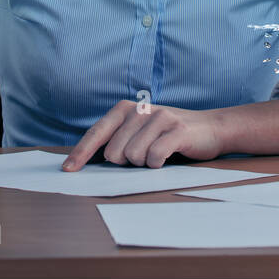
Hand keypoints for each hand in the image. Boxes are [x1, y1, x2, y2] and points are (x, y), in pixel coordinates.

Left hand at [61, 100, 225, 170]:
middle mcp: (140, 110)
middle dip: (126, 163)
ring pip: (134, 156)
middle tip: (144, 156)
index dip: (80, 153)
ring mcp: (159, 117)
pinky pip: (155, 156)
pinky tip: (165, 158)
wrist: (211, 128)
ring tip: (158, 154)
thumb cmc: (168, 135)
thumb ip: (117, 140)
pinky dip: (157, 164)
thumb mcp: (139, 132)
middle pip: (114, 152)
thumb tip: (88, 161)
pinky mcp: (177, 129)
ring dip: (144, 164)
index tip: (68, 170)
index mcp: (125, 109)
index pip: (96, 133)